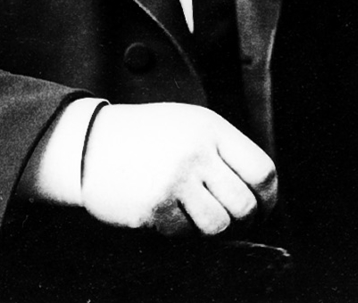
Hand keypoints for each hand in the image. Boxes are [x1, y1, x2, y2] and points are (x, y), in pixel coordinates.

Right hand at [81, 102, 276, 235]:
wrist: (90, 142)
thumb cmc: (144, 136)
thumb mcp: (188, 124)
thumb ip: (222, 149)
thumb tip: (259, 191)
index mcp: (210, 128)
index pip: (262, 171)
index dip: (268, 198)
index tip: (260, 207)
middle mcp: (196, 151)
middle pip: (245, 205)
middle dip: (241, 219)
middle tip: (227, 216)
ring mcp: (175, 179)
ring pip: (218, 225)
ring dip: (209, 226)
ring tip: (192, 212)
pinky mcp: (154, 206)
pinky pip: (185, 234)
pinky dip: (179, 228)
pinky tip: (164, 208)